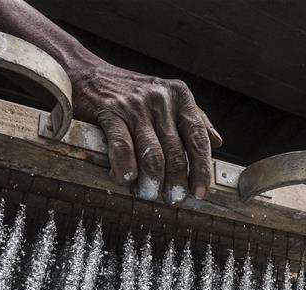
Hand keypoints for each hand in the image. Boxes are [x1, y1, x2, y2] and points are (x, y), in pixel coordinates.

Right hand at [69, 61, 221, 203]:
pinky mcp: (110, 112)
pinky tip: (124, 179)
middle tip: (173, 200)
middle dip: (176, 183)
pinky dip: (125, 170)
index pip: (199, 139)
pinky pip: (123, 149)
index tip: (200, 192)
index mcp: (180, 97)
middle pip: (176, 153)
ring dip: (152, 182)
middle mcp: (162, 99)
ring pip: (152, 155)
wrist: (88, 74)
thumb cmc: (132, 93)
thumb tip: (217, 142)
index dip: (202, 170)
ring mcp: (136, 106)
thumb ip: (194, 119)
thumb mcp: (168, 99)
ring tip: (149, 194)